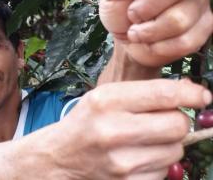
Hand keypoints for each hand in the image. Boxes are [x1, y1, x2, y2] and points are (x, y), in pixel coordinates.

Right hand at [52, 79, 210, 179]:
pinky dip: (158, 162)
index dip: (191, 93)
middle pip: (178, 124)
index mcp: (106, 101)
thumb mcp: (106, 96)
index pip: (164, 94)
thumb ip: (144, 92)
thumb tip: (191, 91)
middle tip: (163, 119)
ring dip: (168, 143)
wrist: (61, 157)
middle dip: (177, 119)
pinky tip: (138, 156)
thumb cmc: (87, 122)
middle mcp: (114, 131)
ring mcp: (122, 162)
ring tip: (144, 139)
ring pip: (176, 149)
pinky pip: (166, 170)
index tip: (202, 95)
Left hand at [99, 0, 212, 66]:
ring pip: (180, 19)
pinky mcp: (205, 26)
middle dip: (146, 8)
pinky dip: (161, 47)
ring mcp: (198, 1)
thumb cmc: (119, 10)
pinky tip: (151, 43)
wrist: (128, 40)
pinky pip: (187, 40)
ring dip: (150, 32)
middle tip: (131, 16)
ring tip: (135, 32)